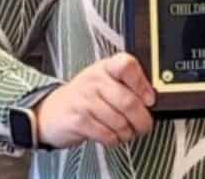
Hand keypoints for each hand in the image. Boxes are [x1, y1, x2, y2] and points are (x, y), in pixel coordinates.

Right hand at [35, 53, 156, 148]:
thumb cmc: (86, 97)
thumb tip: (152, 100)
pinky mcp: (78, 120)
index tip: (150, 99)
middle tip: (144, 125)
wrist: (52, 111)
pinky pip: (106, 134)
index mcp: (106, 67)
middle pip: (128, 101)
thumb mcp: (106, 82)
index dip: (142, 84)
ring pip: (119, 121)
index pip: (127, 65)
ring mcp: (84, 100)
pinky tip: (113, 136)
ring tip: (126, 132)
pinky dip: (114, 139)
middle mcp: (94, 80)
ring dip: (128, 132)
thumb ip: (128, 85)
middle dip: (142, 120)